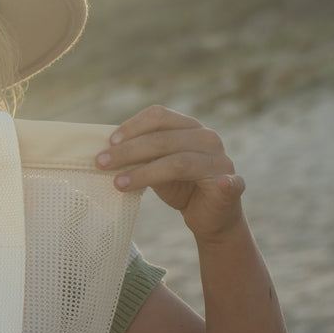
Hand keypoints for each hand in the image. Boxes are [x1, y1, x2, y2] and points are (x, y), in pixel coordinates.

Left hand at [96, 104, 245, 241]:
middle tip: (101, 163)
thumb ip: (139, 156)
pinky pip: (227, 183)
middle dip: (128, 151)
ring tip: (118, 184)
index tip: (108, 142)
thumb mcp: (155, 167)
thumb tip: (103, 151)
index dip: (132, 126)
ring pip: (178, 162)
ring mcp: (221, 161)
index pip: (159, 116)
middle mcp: (207, 139)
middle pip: (163, 139)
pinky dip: (224, 184)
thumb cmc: (179, 186)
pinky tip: (220, 185)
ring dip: (144, 173)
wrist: (208, 216)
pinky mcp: (232, 186)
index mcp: (189, 127)